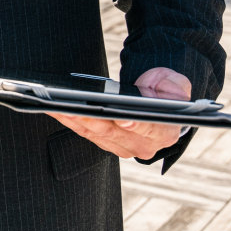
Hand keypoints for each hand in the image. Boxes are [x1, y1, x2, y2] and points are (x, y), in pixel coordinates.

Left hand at [46, 67, 191, 159]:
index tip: (121, 118)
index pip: (148, 129)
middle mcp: (142, 146)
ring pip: (93, 132)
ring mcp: (121, 147)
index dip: (135, 124)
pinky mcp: (104, 143)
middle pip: (112, 132)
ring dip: (73, 119)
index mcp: (164, 133)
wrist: (156, 103)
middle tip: (72, 107)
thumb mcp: (176, 83)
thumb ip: (174, 84)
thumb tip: (158, 87)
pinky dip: (69, 120)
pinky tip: (55, 107)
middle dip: (91, 118)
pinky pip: (84, 131)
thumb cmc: (165, 91)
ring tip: (56, 104)